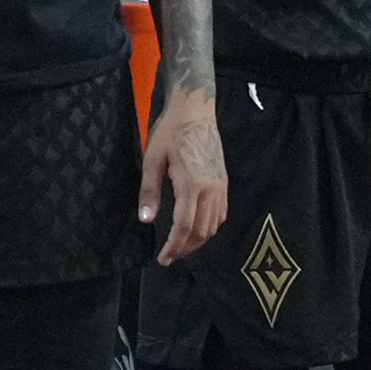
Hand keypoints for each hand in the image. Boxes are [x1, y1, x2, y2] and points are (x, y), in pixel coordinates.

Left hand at [139, 93, 227, 263]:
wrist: (195, 111)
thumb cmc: (170, 133)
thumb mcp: (152, 160)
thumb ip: (150, 192)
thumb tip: (146, 220)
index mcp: (192, 184)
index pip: (184, 226)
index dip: (173, 246)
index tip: (163, 259)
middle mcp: (211, 189)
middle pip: (201, 231)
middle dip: (185, 248)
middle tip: (169, 257)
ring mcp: (220, 186)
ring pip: (213, 225)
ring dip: (198, 241)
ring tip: (180, 247)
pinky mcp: (224, 182)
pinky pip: (221, 214)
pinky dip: (210, 228)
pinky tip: (197, 230)